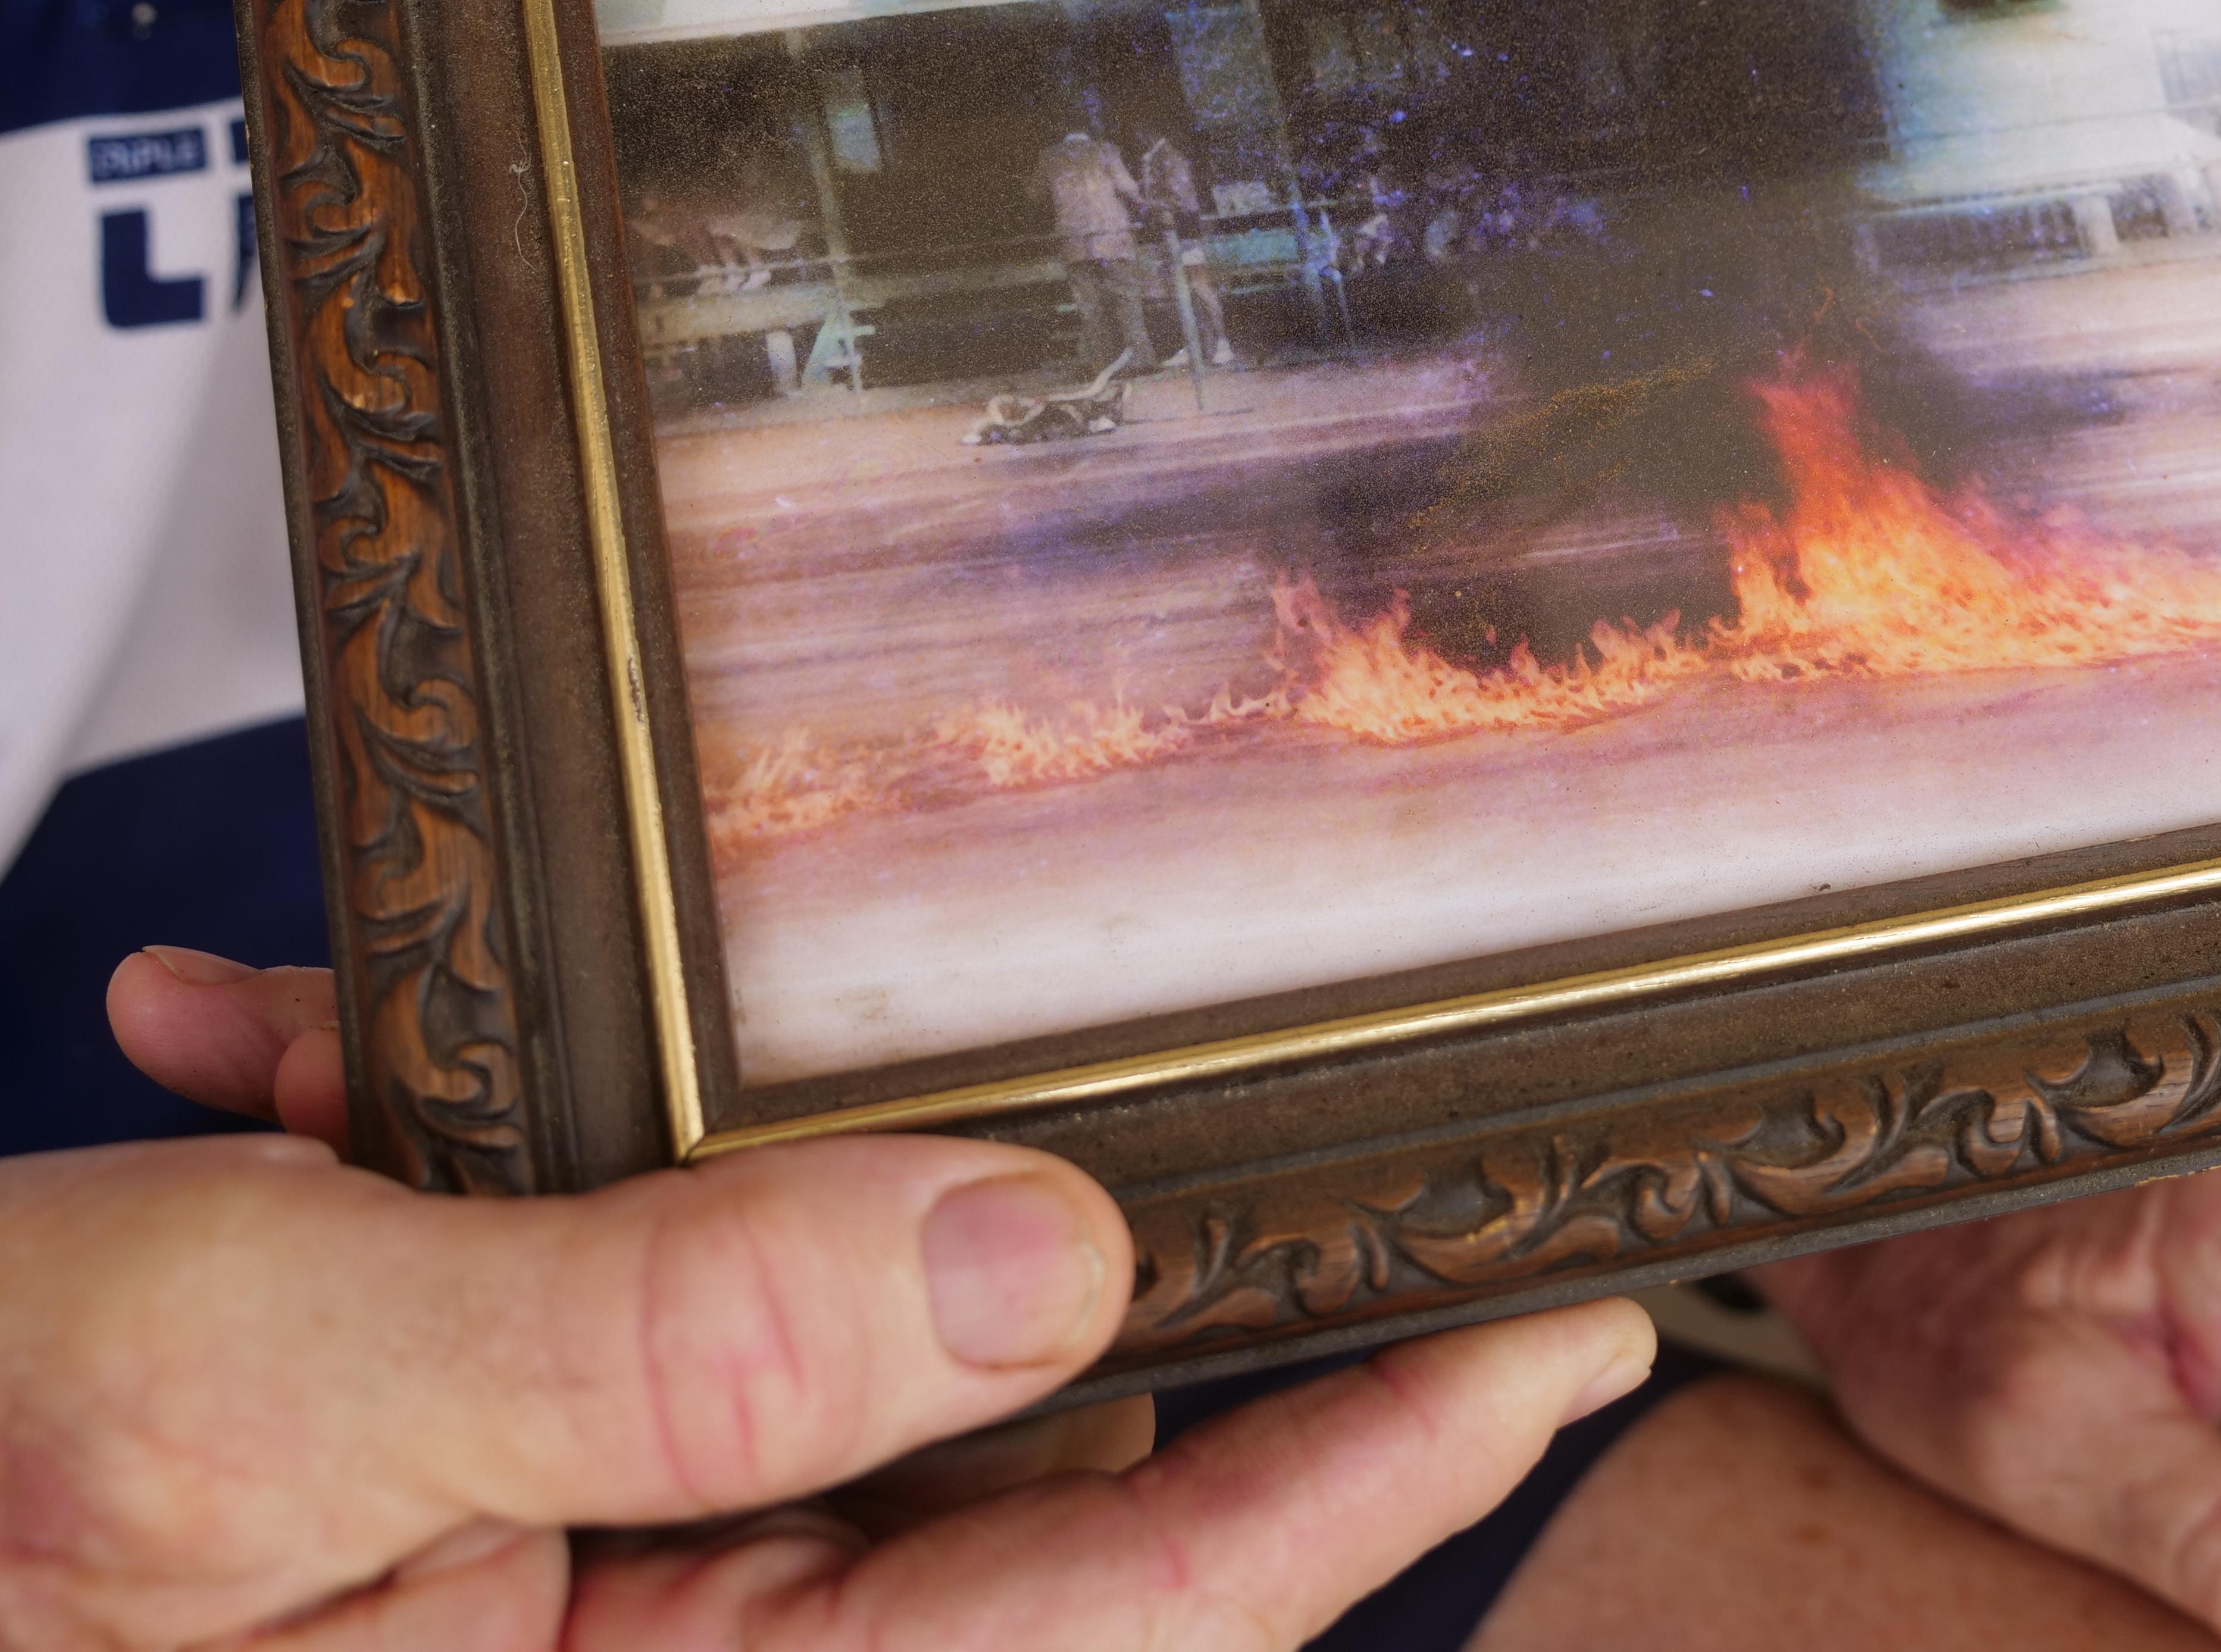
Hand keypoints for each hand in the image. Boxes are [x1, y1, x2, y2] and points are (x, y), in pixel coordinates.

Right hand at [0, 950, 1653, 1648]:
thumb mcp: (265, 1396)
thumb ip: (660, 1343)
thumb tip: (1036, 1261)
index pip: (1135, 1601)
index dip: (1380, 1467)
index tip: (1569, 1315)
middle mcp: (666, 1651)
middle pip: (984, 1423)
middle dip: (948, 1199)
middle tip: (961, 1017)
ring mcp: (578, 1564)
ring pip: (782, 1315)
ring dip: (623, 1161)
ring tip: (380, 1072)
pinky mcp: (491, 1474)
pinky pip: (595, 1301)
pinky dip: (463, 1166)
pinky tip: (296, 1074)